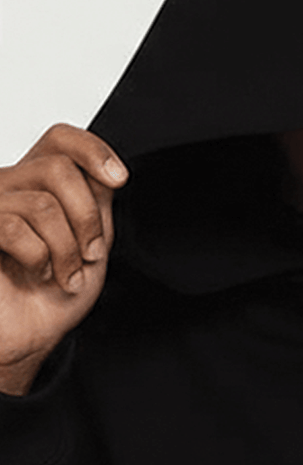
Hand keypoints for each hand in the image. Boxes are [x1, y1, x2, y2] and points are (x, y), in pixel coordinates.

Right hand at [0, 123, 126, 393]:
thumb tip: (105, 168)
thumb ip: (96, 196)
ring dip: (67, 246)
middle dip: (86, 216)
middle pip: (58, 168)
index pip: (62, 138)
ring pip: (42, 203)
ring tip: (68, 272)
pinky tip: (41, 273)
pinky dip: (40, 256)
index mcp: (41, 181)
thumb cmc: (59, 290)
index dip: (93, 150)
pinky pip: (13, 226)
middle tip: (93, 252)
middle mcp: (11, 186)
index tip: (120, 180)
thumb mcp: (92, 235)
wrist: (31, 335)